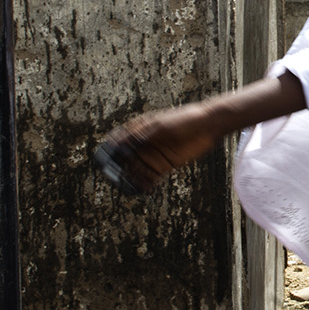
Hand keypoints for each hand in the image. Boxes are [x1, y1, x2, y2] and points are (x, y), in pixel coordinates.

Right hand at [95, 105, 218, 194]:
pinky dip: (144, 184)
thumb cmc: (184, 119)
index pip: (118, 140)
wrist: (207, 125)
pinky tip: (140, 190)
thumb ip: (140, 135)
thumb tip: (118, 143)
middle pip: (125, 158)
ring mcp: (154, 155)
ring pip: (136, 170)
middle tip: (111, 177)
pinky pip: (151, 178)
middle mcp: (144, 144)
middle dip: (117, 168)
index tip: (101, 159)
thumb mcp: (160, 125)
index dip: (108, 150)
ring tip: (124, 187)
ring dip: (130, 178)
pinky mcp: (165, 165)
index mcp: (140, 129)